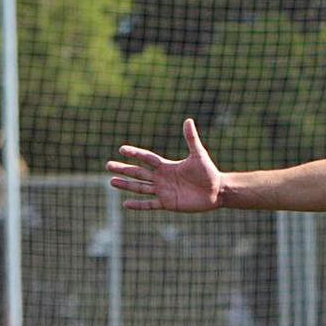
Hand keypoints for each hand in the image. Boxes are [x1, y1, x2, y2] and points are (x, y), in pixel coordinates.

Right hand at [106, 119, 221, 211]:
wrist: (218, 191)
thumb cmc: (209, 172)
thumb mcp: (198, 155)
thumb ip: (191, 139)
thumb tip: (188, 120)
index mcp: (167, 166)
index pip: (147, 158)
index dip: (135, 153)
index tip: (121, 149)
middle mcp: (162, 178)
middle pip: (138, 172)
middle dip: (124, 169)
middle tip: (108, 165)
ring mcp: (164, 191)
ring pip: (140, 187)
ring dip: (126, 185)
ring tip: (111, 181)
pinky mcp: (168, 203)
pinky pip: (150, 204)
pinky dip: (138, 205)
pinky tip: (125, 204)